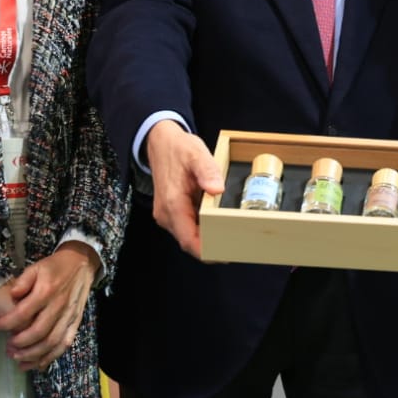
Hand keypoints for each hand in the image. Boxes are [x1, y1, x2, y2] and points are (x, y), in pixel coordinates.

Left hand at [0, 241, 99, 370]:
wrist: (82, 263)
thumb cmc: (55, 267)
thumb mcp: (36, 267)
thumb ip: (23, 280)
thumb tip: (12, 294)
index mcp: (47, 290)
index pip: (24, 312)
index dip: (8, 322)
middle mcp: (59, 305)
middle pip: (39, 332)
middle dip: (21, 344)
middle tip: (8, 348)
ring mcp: (69, 315)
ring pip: (52, 342)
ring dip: (34, 355)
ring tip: (19, 360)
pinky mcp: (76, 322)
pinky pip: (65, 343)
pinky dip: (52, 356)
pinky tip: (39, 364)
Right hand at [146, 119, 224, 257]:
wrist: (160, 142)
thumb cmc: (178, 148)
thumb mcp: (196, 154)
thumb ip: (207, 170)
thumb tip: (217, 189)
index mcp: (172, 204)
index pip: (188, 240)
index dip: (207, 251)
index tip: (226, 255)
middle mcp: (166, 214)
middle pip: (189, 242)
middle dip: (211, 247)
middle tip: (237, 246)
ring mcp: (167, 214)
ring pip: (188, 236)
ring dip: (207, 239)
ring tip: (232, 237)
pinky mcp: (171, 212)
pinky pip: (187, 227)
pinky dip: (202, 229)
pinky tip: (219, 224)